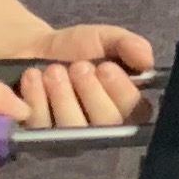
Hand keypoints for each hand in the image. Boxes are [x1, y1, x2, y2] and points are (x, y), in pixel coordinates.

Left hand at [1, 23, 152, 127]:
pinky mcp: (41, 140)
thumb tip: (146, 61)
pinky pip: (42, 128)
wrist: (31, 49)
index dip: (122, 90)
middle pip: (107, 122)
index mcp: (125, 105)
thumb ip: (128, 45)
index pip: (138, 111)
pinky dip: (37, 99)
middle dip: (91, 91)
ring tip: (52, 70)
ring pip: (74, 127)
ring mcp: (71, 138)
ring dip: (64, 95)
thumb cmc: (74, 49)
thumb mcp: (104, 39)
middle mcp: (102, 127)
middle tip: (77, 66)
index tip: (106, 67)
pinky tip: (33, 78)